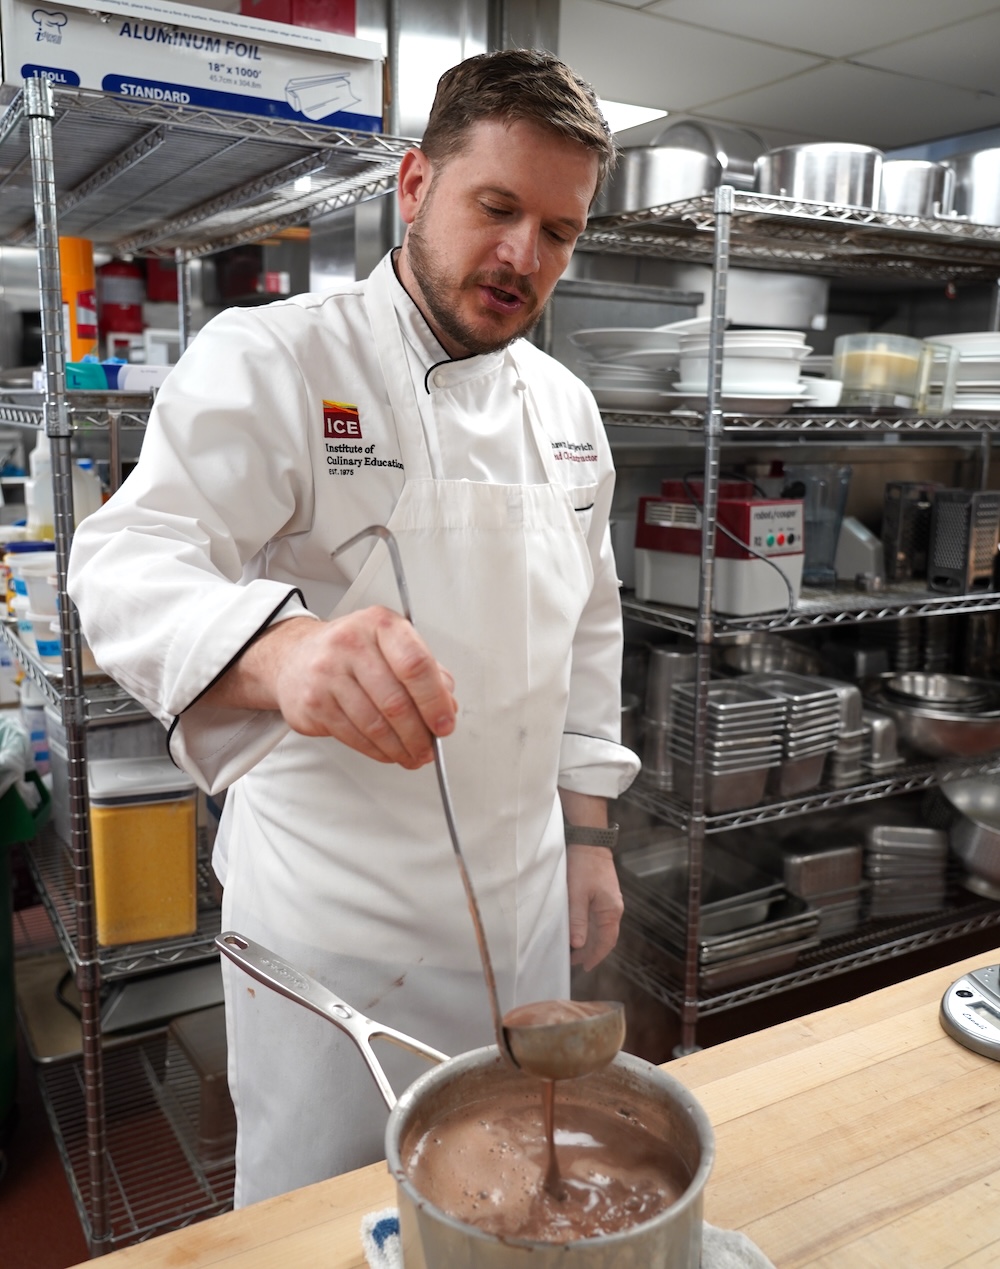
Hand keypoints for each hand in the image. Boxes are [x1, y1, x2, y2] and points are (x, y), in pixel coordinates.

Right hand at [211, 609, 456, 767]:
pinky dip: (378, 751)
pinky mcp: (313, 703)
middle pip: (395, 701)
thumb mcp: (391, 644)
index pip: (416, 664)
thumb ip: (425, 671)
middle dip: (419, 734)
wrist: (294, 656)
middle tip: (430, 748)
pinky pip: (354, 736)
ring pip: (375, 724)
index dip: (435, 701)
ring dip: (400, 748)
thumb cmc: (351, 650)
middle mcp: (351, 644)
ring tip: (413, 755)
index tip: (445, 723)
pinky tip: (389, 752)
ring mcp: (328, 673)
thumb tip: (447, 706)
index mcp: (380, 625)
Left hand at [566, 843, 623, 971]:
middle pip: (605, 938)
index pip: (606, 942)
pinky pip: (599, 919)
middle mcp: (614, 909)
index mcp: (611, 911)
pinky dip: (590, 929)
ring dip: (590, 940)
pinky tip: (579, 931)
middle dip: (591, 951)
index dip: (595, 956)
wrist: (589, 842)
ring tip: (574, 950)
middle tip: (574, 962)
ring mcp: (610, 902)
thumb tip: (578, 944)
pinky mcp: (604, 896)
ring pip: (602, 929)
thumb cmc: (583, 866)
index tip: (584, 967)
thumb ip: (578, 920)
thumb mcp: (577, 894)